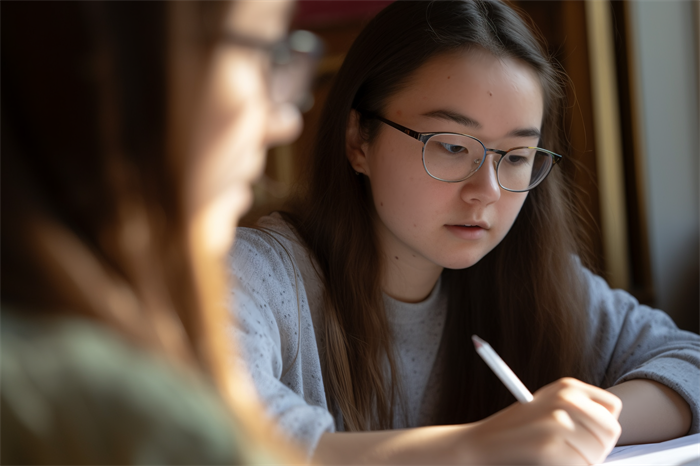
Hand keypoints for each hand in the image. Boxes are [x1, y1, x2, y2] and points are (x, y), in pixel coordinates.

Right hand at [463, 378, 621, 464]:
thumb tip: (611, 432)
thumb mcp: (548, 407)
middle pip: (610, 431)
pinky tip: (549, 461)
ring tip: (559, 456)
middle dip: (599, 448)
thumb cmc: (518, 430)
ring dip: (584, 462)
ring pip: (597, 453)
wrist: (483, 443)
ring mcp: (558, 421)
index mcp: (567, 386)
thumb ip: (580, 413)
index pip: (612, 407)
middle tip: (577, 453)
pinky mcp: (551, 444)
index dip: (605, 425)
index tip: (591, 436)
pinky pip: (581, 465)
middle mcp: (566, 399)